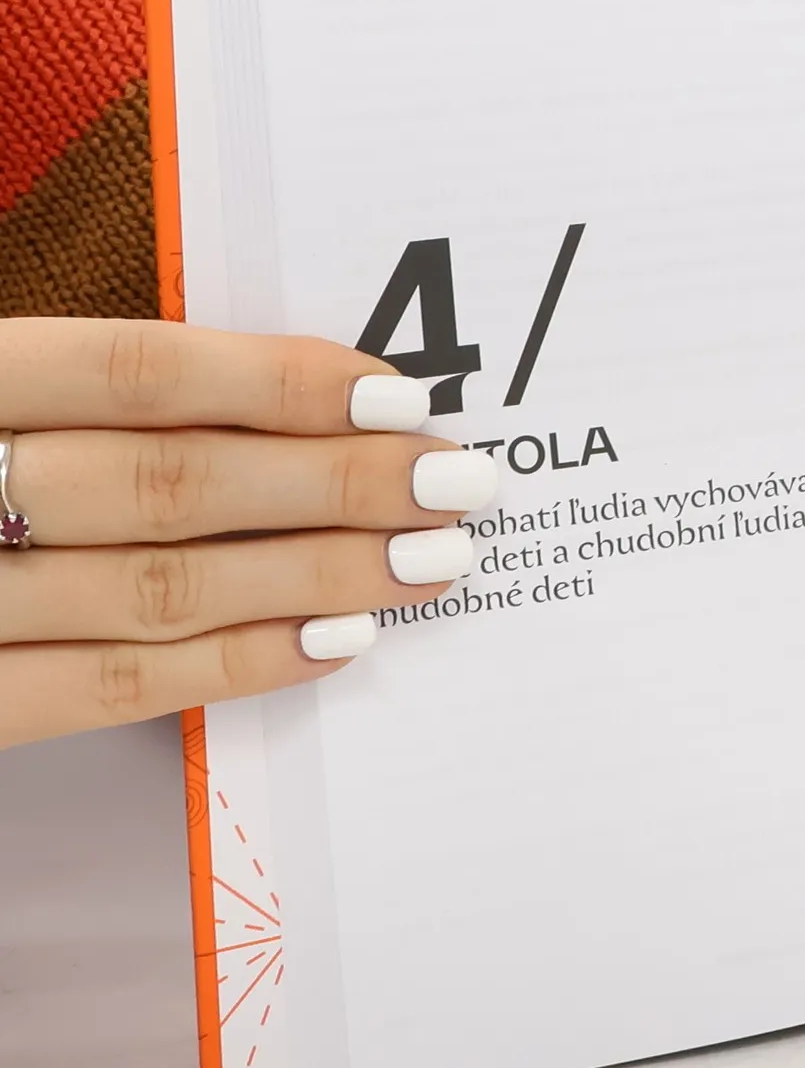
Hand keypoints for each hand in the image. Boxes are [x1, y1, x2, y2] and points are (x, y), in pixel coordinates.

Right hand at [0, 320, 496, 747]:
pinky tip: (336, 644)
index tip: (400, 394)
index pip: (134, 373)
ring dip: (315, 577)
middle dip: (334, 488)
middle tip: (460, 484)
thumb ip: (80, 384)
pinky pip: (103, 693)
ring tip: (430, 564)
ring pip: (156, 592)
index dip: (277, 385)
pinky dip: (233, 668)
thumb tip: (289, 386)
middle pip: (169, 486)